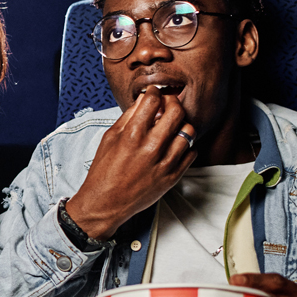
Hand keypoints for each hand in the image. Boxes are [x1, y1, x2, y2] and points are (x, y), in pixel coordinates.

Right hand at [66, 87, 196, 239]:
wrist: (105, 203)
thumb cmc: (104, 171)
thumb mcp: (109, 138)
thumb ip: (128, 117)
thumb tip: (143, 100)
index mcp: (132, 135)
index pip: (153, 100)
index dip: (154, 93)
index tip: (154, 95)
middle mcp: (150, 147)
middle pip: (176, 111)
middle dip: (172, 103)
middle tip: (167, 106)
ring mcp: (164, 163)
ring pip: (189, 131)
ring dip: (181, 124)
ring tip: (172, 127)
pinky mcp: (172, 177)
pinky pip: (191, 153)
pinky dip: (185, 145)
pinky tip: (174, 146)